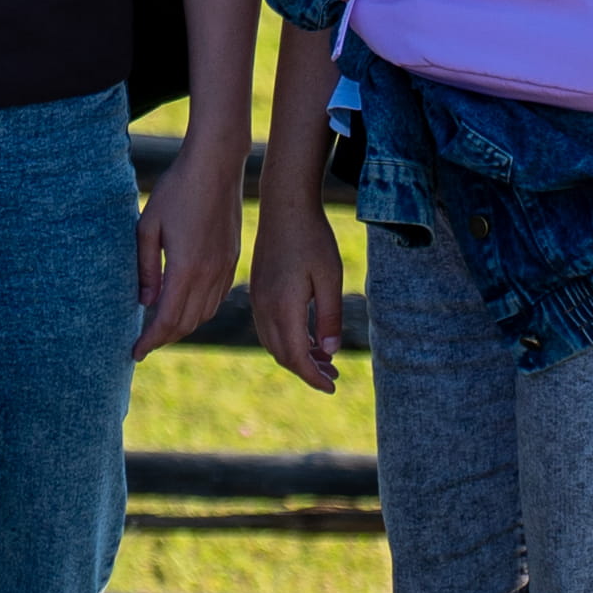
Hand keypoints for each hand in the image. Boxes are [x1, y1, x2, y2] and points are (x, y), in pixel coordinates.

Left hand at [131, 135, 244, 359]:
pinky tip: (185, 305)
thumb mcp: (148, 226)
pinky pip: (217, 297)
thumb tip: (144, 302)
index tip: (135, 352)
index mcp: (186, 268)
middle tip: (143, 343)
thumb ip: (145, 268)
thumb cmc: (177, 190)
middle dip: (164, 338)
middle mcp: (210, 274)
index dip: (150, 340)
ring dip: (183, 326)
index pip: (168, 320)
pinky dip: (199, 310)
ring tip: (161, 328)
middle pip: (187, 323)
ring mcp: (224, 267)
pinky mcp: (231, 258)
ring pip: (204, 313)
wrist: (217, 165)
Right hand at [245, 207, 352, 394]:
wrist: (285, 204)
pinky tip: (307, 337)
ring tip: (325, 359)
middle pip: (282, 354)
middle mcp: (264, 307)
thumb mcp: (330, 278)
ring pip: (273, 343)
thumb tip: (329, 352)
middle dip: (307, 370)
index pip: (295, 356)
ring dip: (296, 356)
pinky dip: (287, 340)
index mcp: (282, 306)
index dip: (313, 377)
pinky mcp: (258, 290)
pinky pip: (269, 327)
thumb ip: (330, 317)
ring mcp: (258, 298)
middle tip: (334, 376)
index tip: (332, 387)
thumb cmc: (313, 238)